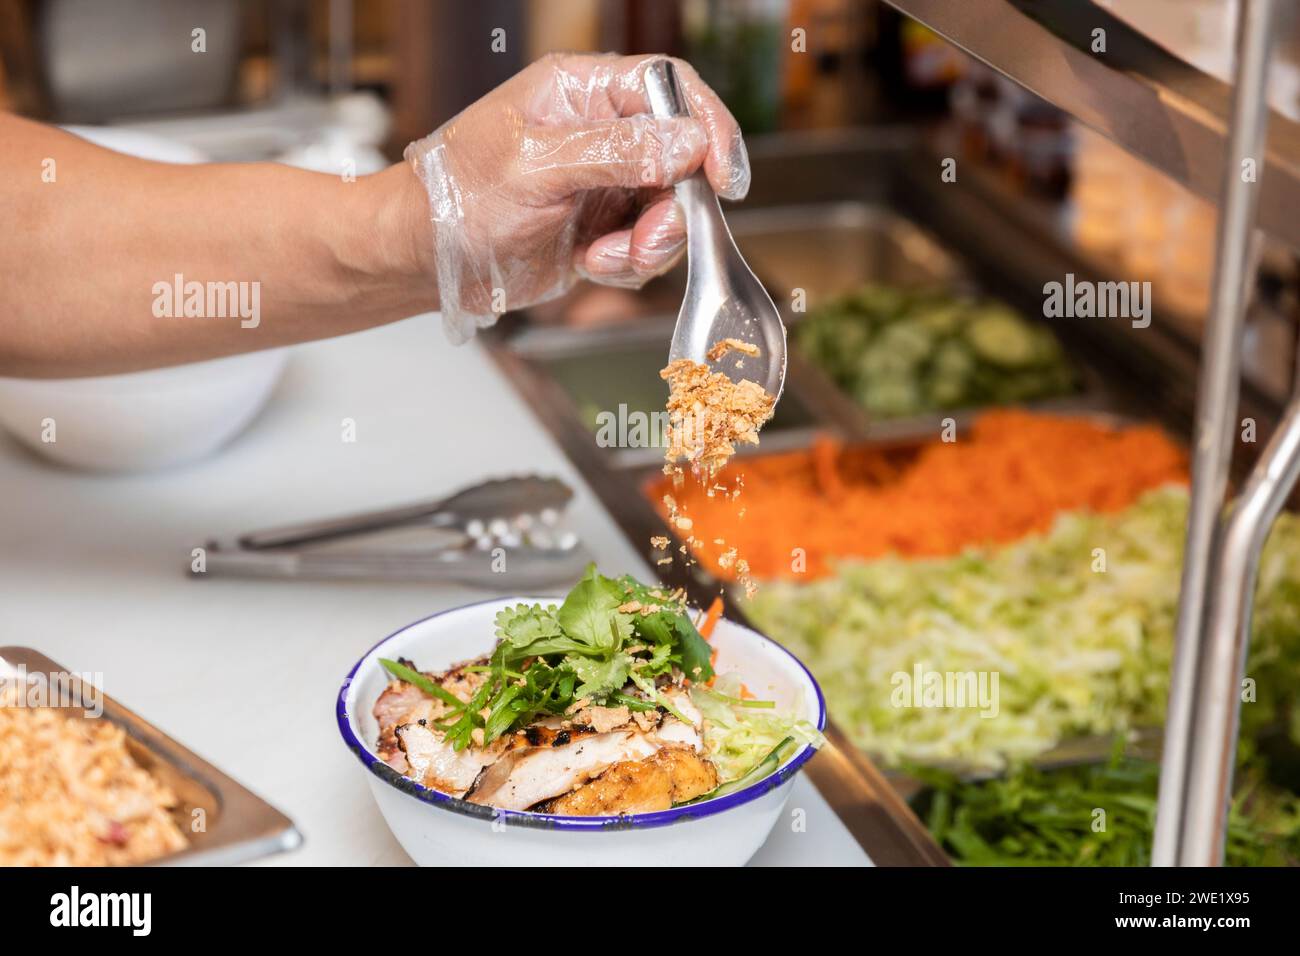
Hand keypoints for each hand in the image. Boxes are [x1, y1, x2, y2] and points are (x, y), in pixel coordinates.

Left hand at [404, 53, 749, 341]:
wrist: (421, 259)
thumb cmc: (455, 198)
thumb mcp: (535, 168)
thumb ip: (615, 152)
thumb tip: (688, 144)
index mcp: (581, 93)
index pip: (670, 89)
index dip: (708, 127)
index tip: (722, 175)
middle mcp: (599, 133)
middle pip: (682, 158)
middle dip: (675, 206)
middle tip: (651, 236)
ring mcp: (604, 183)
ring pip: (670, 209)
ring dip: (651, 243)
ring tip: (605, 258)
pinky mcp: (602, 229)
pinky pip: (646, 246)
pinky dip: (630, 264)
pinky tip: (593, 264)